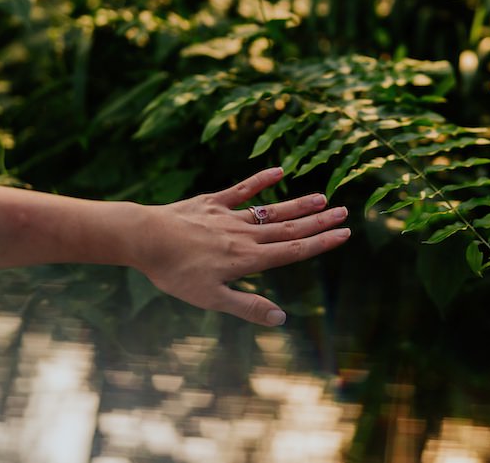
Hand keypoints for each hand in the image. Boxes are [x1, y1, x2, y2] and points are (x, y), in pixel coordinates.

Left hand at [131, 167, 349, 325]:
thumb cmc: (175, 272)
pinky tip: (279, 170)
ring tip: (322, 196)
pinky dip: (260, 180)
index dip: (321, 242)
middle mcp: (245, 235)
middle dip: (319, 221)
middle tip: (344, 212)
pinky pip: (241, 190)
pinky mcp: (212, 202)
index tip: (344, 234)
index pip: (294, 251)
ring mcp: (229, 216)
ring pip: (272, 210)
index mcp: (248, 259)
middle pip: (290, 228)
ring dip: (298, 204)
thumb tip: (281, 319)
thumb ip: (247, 306)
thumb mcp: (211, 299)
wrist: (144, 238)